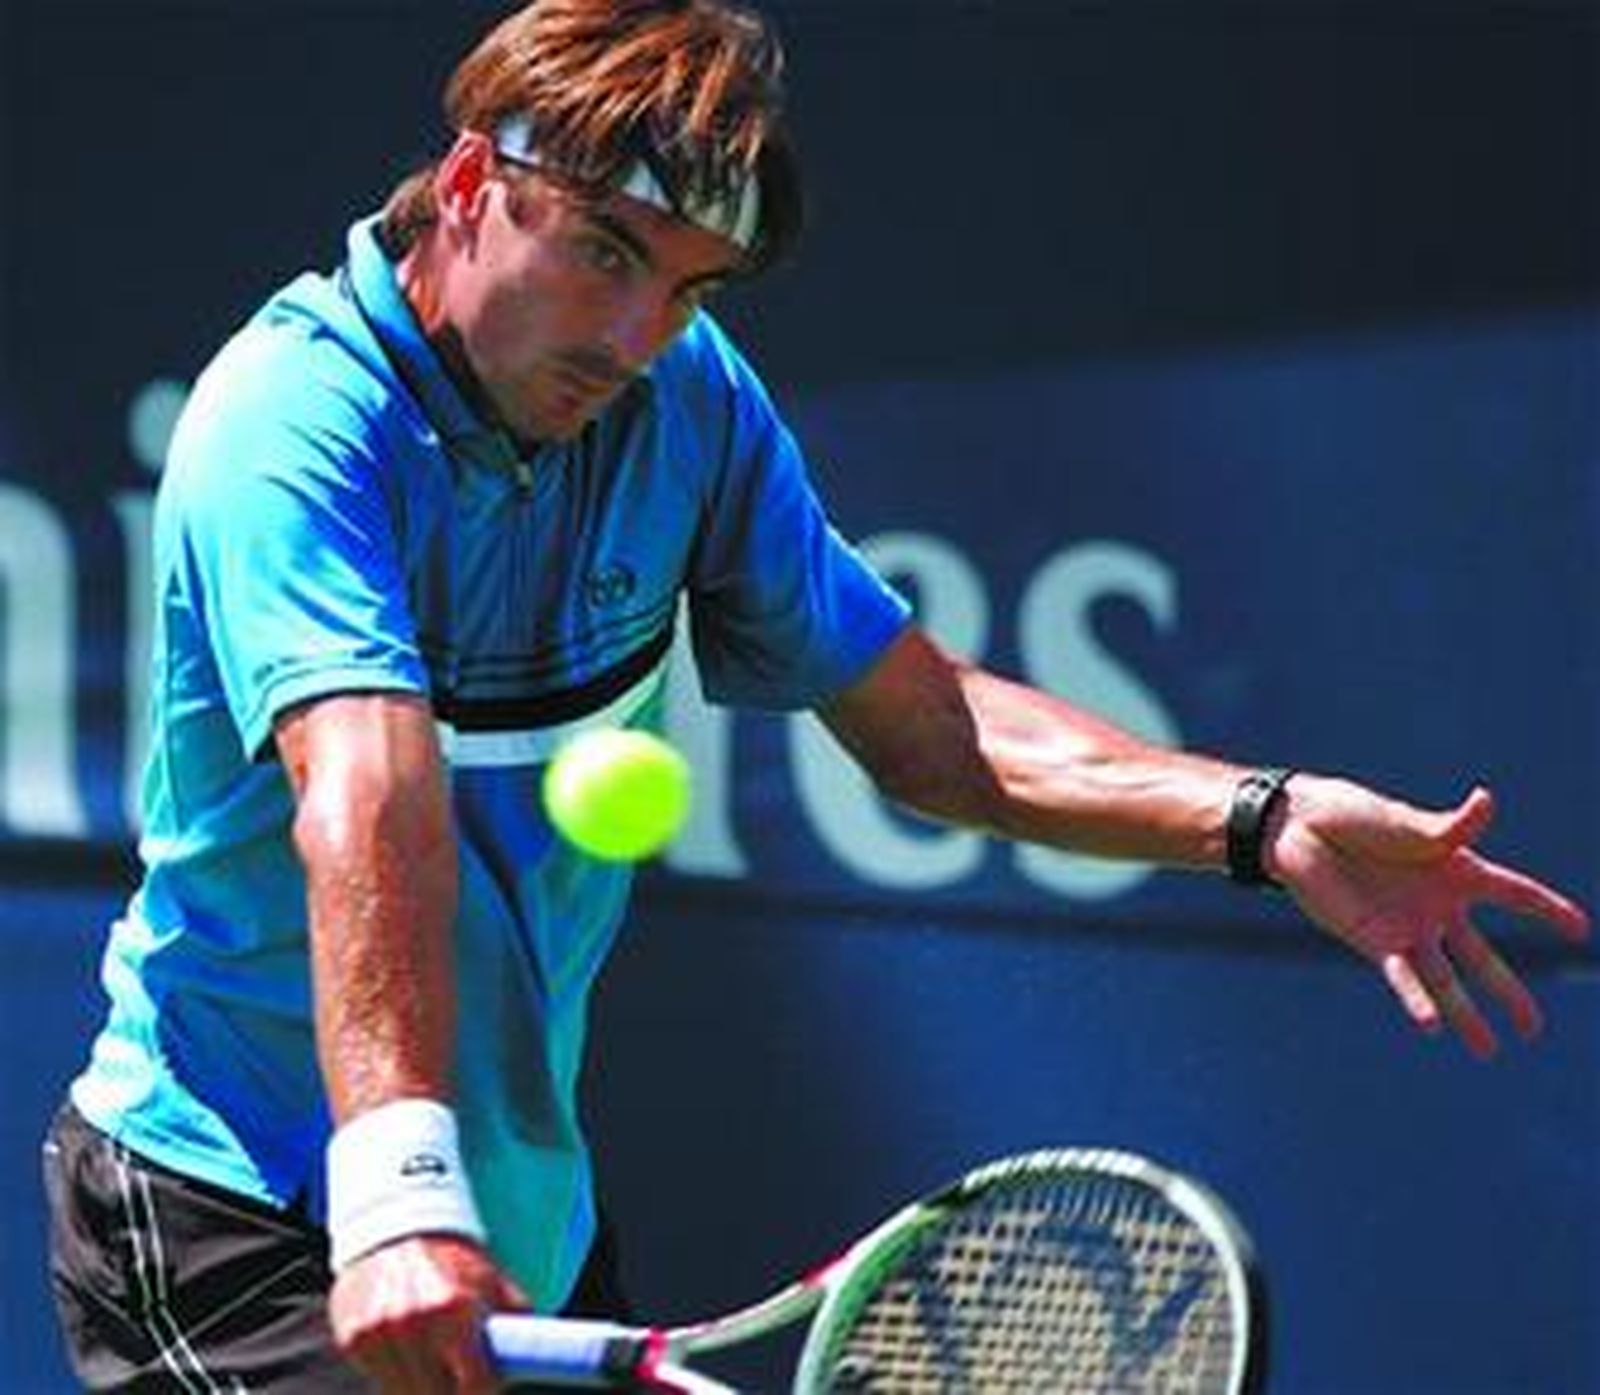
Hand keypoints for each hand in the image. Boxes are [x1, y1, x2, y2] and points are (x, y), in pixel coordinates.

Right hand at [330, 1234, 526, 1393]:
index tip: (486, 1387)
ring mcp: (379, 1333)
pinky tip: (404, 1347)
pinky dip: (394, 1373)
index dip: (484, 1391)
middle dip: (452, 1391)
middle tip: (459, 1378)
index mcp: (455, 1309)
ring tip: (431, 1359)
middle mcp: (414, 1322)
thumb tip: (536, 1360)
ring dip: (422, 1385)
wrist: (396, 1225)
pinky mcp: (352, 1338)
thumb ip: (516, 1323)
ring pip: (405, 1394)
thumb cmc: (454, 1259)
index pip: (476, 1386)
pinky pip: (379, 1379)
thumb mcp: (493, 1281)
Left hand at [1265, 778, 1589, 1057]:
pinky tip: (1432, 1026)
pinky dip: (1417, 1000)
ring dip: (1466, 1015)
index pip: (1514, 892)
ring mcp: (1407, 928)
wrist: (1298, 830)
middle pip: (1483, 956)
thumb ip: (1450, 827)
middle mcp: (1437, 906)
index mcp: (1455, 869)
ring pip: (1446, 980)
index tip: (1580, 929)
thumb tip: (1486, 801)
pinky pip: (1403, 977)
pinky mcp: (1374, 942)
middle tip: (1534, 1029)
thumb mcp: (1405, 822)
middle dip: (1508, 992)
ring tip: (1489, 1051)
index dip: (1547, 909)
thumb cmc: (1353, 815)